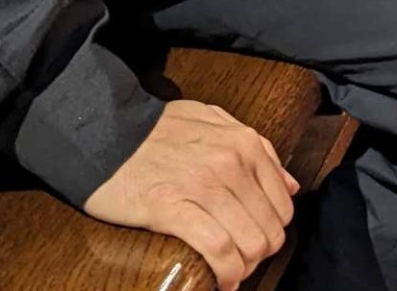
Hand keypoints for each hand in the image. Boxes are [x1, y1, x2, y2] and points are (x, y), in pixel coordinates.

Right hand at [85, 99, 299, 288]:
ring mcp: (203, 186)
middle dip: (259, 255)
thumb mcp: (216, 122)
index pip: (282, 204)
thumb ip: (258, 150)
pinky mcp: (172, 208)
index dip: (273, 232)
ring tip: (231, 274)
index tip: (257, 243)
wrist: (105, 134)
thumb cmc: (159, 130)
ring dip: (243, 268)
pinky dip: (225, 272)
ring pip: (248, 242)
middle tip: (242, 263)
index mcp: (245, 143)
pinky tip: (221, 281)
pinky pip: (217, 249)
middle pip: (268, 229)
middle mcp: (231, 164)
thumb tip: (290, 184)